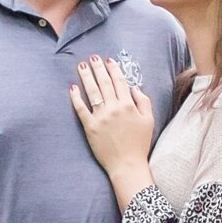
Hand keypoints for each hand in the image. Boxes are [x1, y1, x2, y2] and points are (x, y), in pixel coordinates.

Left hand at [68, 56, 155, 199]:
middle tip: (93, 58)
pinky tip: (72, 87)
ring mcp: (100, 117)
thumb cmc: (140, 143)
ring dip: (86, 76)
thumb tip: (134, 87)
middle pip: (104, 82)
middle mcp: (114, 108)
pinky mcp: (90, 127)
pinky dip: (76, 97)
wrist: (127, 164)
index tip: (108, 60)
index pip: (119, 81)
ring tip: (81, 65)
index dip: (113, 69)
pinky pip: (81, 109)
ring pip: (91, 91)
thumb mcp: (149, 120)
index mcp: (128, 105)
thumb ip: (143, 101)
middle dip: (98, 68)